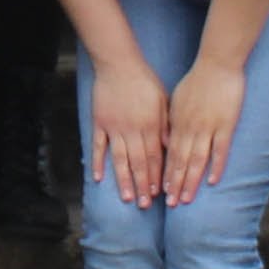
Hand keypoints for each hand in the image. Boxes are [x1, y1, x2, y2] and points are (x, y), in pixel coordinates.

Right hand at [87, 44, 169, 202]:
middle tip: (144, 204)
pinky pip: (99, 146)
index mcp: (150, 126)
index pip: (155, 157)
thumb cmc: (144, 80)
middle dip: (142, 185)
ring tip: (126, 197)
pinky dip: (98, 162)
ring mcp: (114, 128)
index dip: (157, 176)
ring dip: (123, 180)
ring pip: (119, 159)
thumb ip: (166, 125)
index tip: (159, 193)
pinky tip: (98, 177)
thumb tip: (170, 148)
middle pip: (138, 163)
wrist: (119, 63)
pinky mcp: (100, 123)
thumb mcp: (163, 100)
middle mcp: (132, 131)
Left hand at [160, 56, 244, 207]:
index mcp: (177, 123)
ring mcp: (208, 128)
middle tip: (171, 204)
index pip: (169, 153)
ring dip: (191, 181)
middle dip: (175, 183)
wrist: (217, 65)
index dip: (165, 173)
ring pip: (197, 160)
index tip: (162, 190)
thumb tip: (167, 139)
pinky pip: (220, 150)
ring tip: (186, 199)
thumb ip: (173, 121)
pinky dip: (216, 166)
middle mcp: (189, 128)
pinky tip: (212, 182)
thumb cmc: (197, 81)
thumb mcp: (177, 100)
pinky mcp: (225, 125)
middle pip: (180, 161)